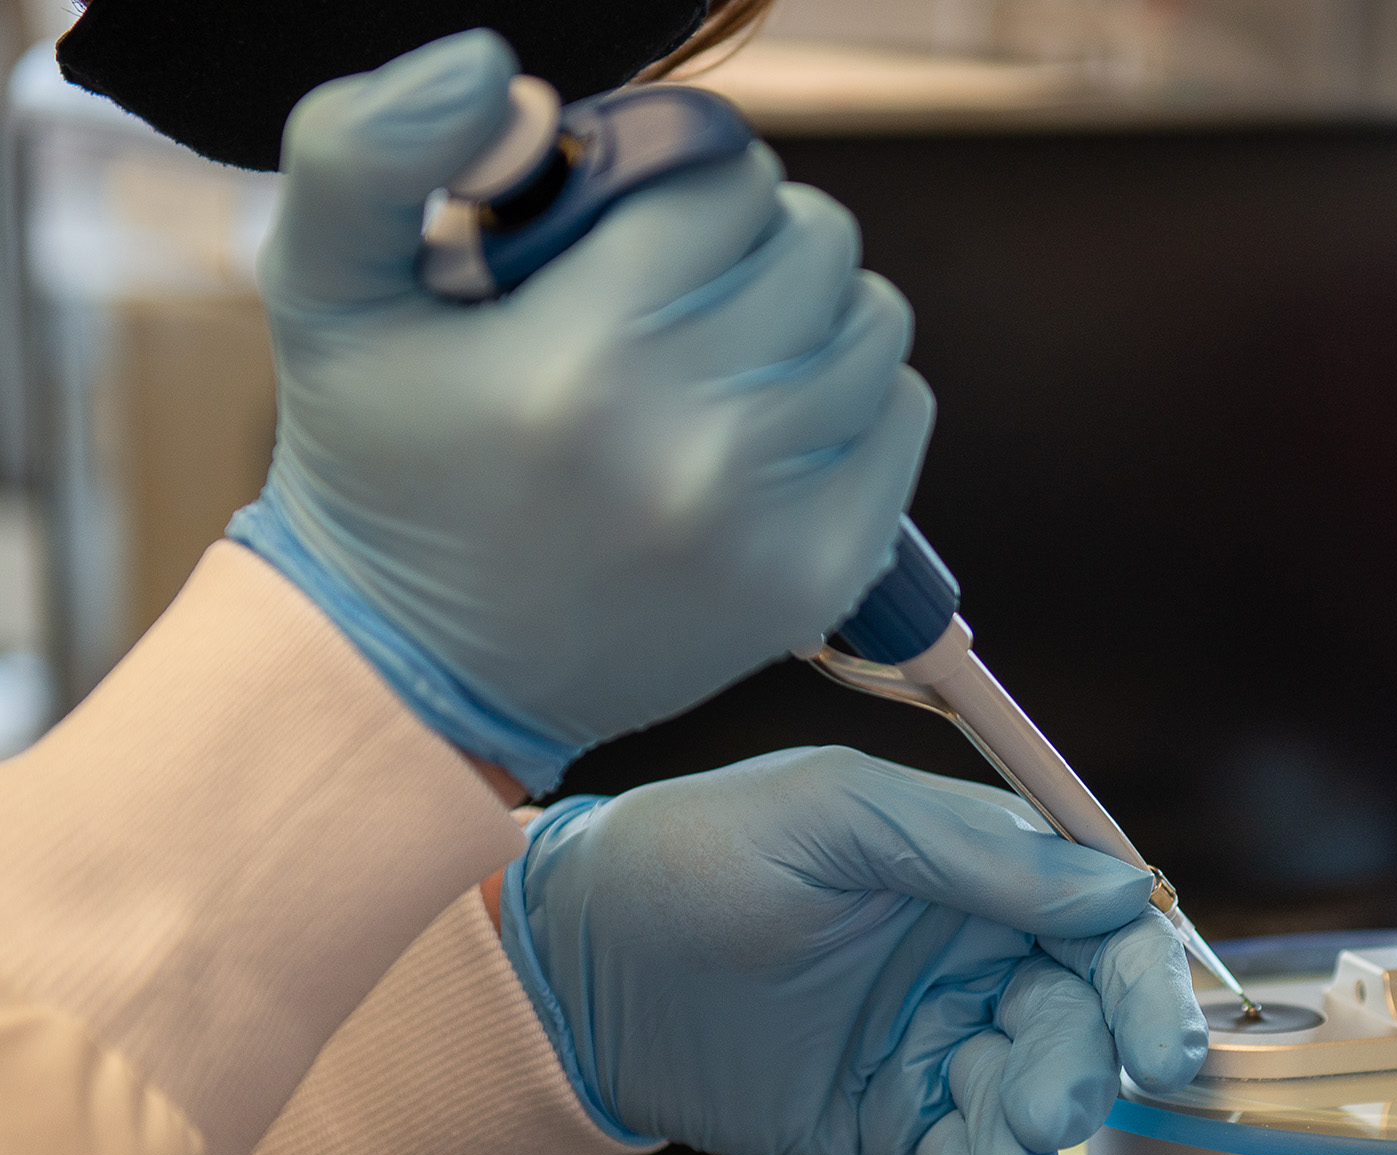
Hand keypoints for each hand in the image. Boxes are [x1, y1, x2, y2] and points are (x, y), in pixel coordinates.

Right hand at [230, 31, 932, 793]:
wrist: (422, 671)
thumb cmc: (382, 466)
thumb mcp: (322, 292)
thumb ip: (365, 151)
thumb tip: (489, 66)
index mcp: (579, 361)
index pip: (725, 178)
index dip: (682, 171)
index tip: (634, 214)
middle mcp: (692, 445)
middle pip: (817, 243)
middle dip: (750, 236)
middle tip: (677, 280)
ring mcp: (769, 523)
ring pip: (873, 324)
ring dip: (809, 312)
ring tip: (721, 345)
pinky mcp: (819, 577)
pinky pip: (900, 418)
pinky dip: (852, 399)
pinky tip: (766, 419)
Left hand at [498, 748, 1209, 1154]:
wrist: (572, 965)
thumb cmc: (693, 855)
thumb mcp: (832, 817)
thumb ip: (976, 852)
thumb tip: (1122, 888)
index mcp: (981, 873)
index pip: (1105, 928)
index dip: (1144, 985)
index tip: (1159, 1047)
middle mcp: (976, 960)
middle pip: (1081, 1027)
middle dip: (1078, 1077)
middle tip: (1040, 1115)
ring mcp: (936, 1047)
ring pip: (1032, 1105)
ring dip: (1032, 1146)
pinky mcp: (889, 1124)